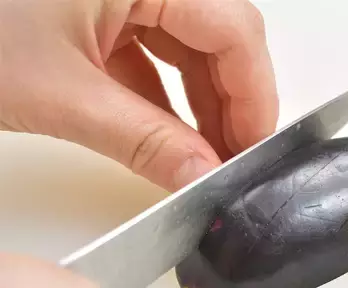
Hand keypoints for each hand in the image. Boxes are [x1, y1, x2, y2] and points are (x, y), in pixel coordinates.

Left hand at [0, 0, 278, 191]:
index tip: (254, 150)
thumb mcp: (61, 94)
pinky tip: (165, 134)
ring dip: (199, 102)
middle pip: (219, 35)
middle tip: (231, 161)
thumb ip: (144, 140)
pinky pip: (150, 46)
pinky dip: (162, 92)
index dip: (255, 96)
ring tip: (203, 156)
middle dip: (230, 103)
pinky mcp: (98, 2)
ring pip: (188, 42)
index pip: (235, 30)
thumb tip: (201, 178)